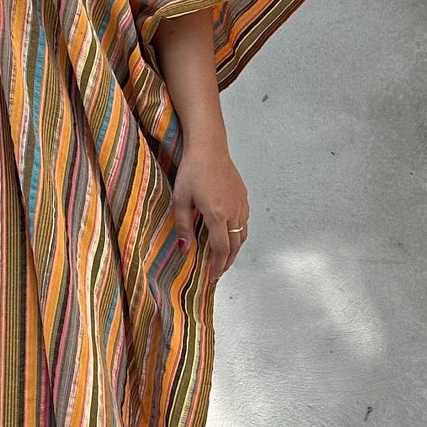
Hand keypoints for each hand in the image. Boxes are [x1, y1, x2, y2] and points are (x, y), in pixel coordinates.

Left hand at [172, 139, 248, 282]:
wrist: (209, 148)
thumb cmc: (192, 171)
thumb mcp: (181, 199)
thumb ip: (183, 226)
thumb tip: (184, 249)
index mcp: (217, 215)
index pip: (222, 249)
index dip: (218, 266)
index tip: (212, 278)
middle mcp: (234, 212)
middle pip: (235, 246)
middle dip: (227, 263)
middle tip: (218, 273)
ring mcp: (241, 204)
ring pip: (242, 235)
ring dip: (234, 250)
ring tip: (223, 258)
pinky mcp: (243, 197)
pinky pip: (244, 222)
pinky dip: (238, 234)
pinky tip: (229, 235)